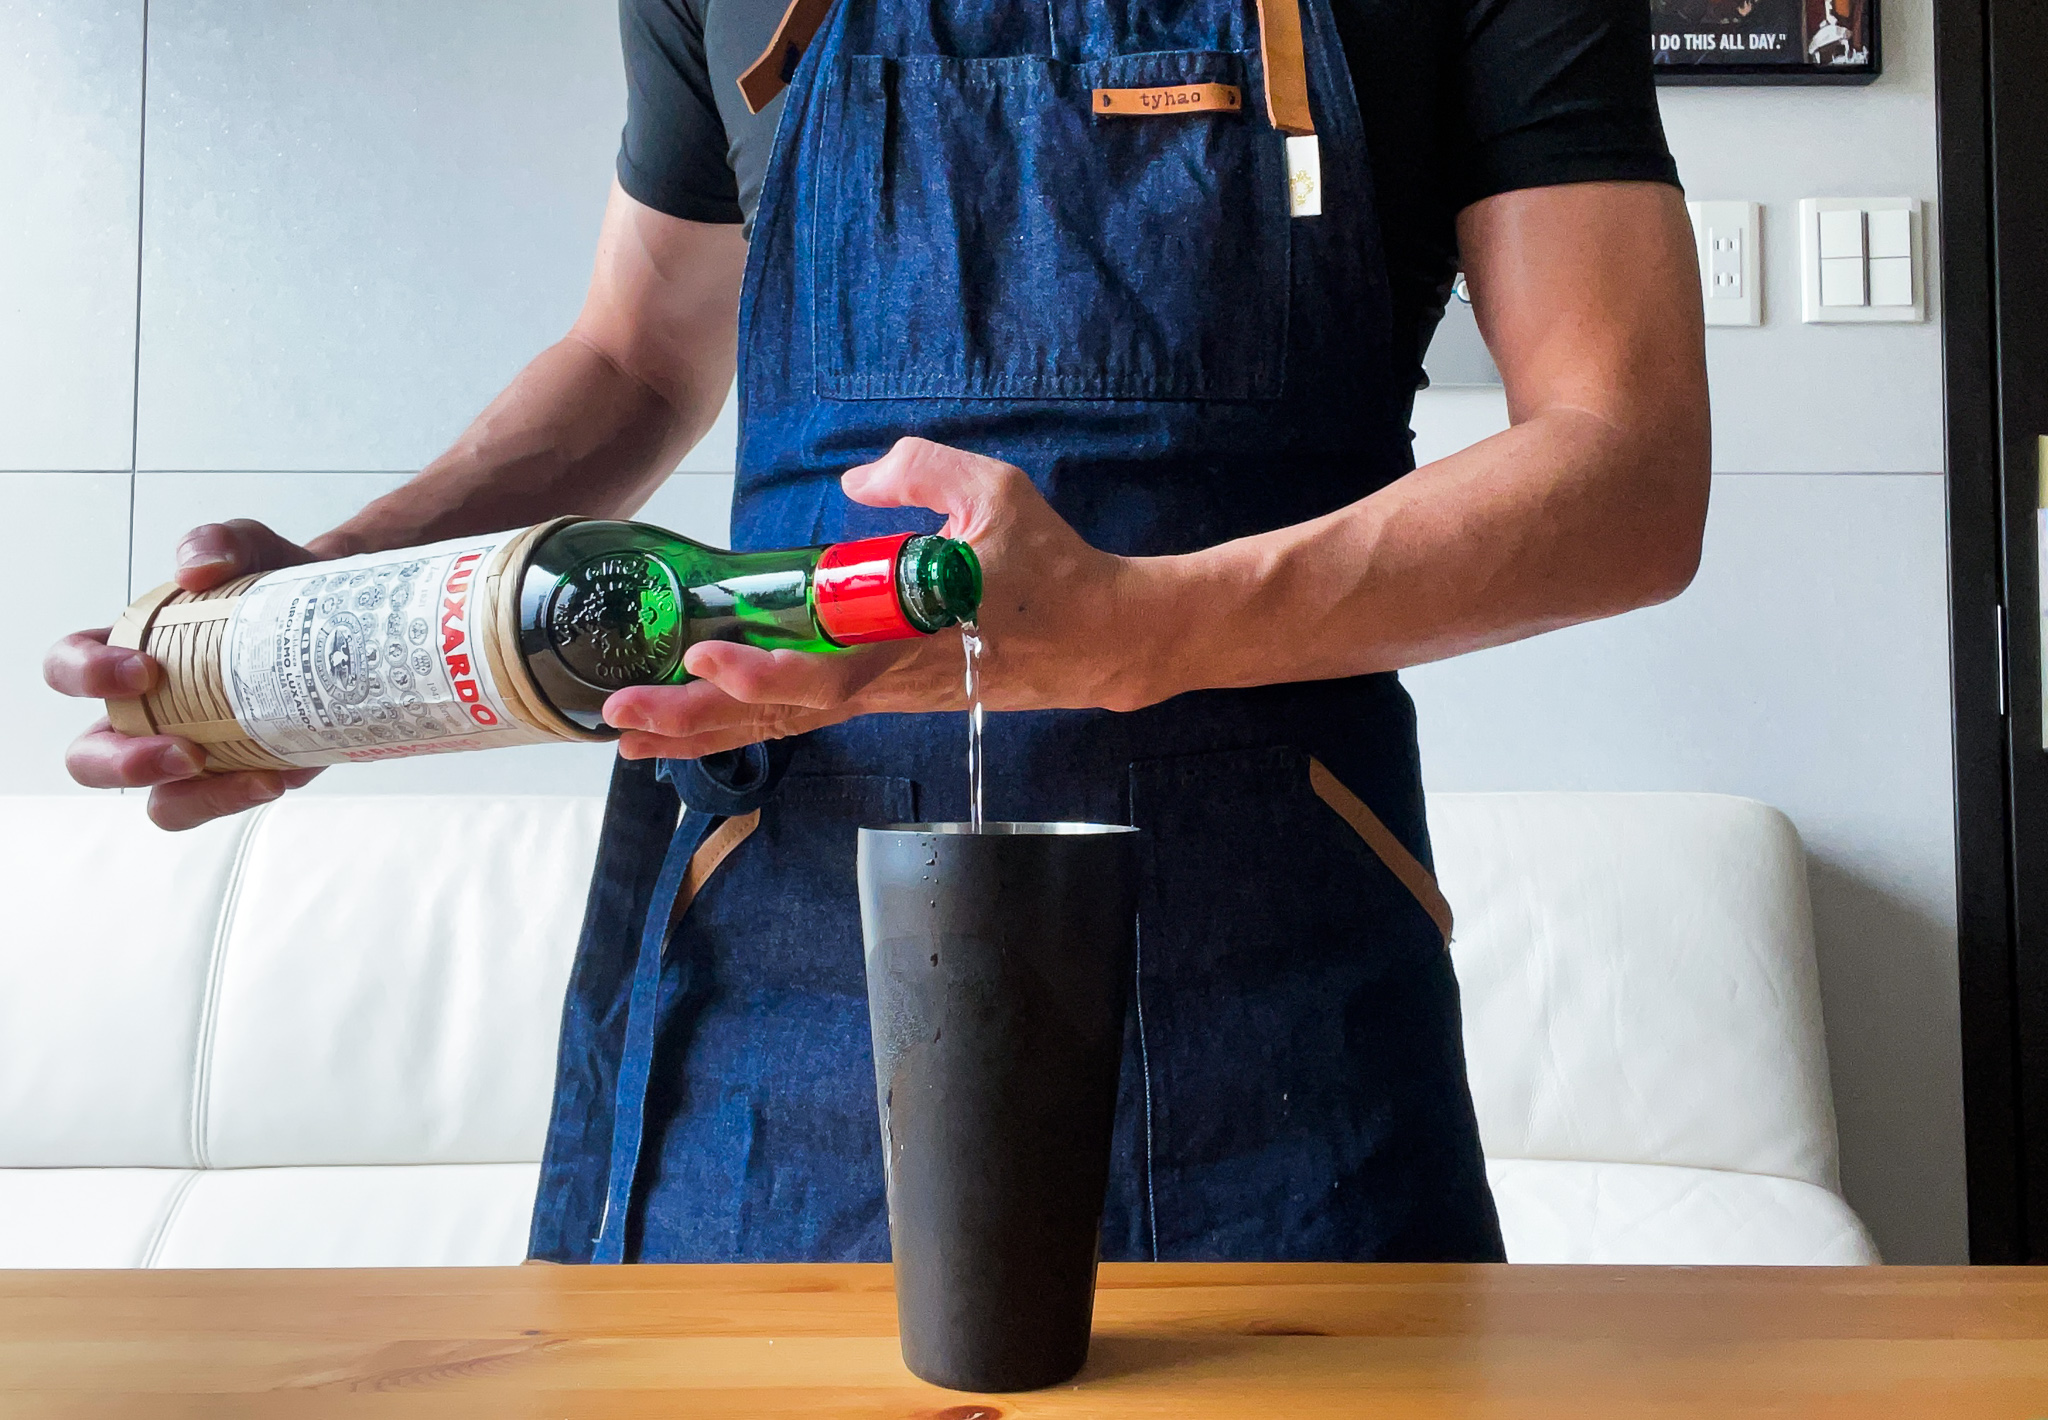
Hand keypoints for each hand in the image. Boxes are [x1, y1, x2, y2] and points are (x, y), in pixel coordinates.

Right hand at [45, 520, 324, 829]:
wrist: (344, 623)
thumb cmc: (275, 588)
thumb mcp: (253, 549)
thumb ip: (222, 542)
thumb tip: (197, 567)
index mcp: (127, 651)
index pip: (69, 666)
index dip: (87, 675)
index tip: (145, 672)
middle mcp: (149, 710)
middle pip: (90, 756)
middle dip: (123, 764)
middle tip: (186, 751)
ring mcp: (193, 748)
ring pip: (160, 801)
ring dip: (195, 798)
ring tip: (253, 777)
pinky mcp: (240, 773)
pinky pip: (221, 803)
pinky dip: (245, 796)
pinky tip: (282, 774)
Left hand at [603, 438, 1158, 759]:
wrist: (1104, 639)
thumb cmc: (1054, 569)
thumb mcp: (996, 493)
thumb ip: (921, 471)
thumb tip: (858, 483)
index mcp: (912, 638)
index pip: (828, 674)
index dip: (762, 676)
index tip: (705, 662)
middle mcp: (887, 681)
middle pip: (781, 714)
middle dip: (694, 720)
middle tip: (615, 718)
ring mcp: (883, 695)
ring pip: (783, 722)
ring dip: (703, 731)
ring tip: (625, 736)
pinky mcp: (884, 695)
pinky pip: (802, 714)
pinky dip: (742, 720)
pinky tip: (693, 725)